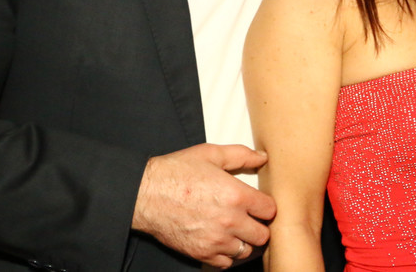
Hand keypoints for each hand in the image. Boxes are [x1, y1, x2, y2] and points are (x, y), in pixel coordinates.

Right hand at [132, 143, 275, 268]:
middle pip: (263, 235)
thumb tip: (262, 158)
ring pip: (246, 251)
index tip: (260, 205)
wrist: (146, 194)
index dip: (267, 206)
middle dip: (259, 226)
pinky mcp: (201, 253)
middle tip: (251, 219)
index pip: (270, 210)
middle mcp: (230, 221)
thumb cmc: (176, 173)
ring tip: (236, 230)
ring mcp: (215, 240)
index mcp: (236, 195)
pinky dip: (227, 255)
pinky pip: (226, 263)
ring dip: (244, 242)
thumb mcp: (211, 154)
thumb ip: (241, 155)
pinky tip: (222, 241)